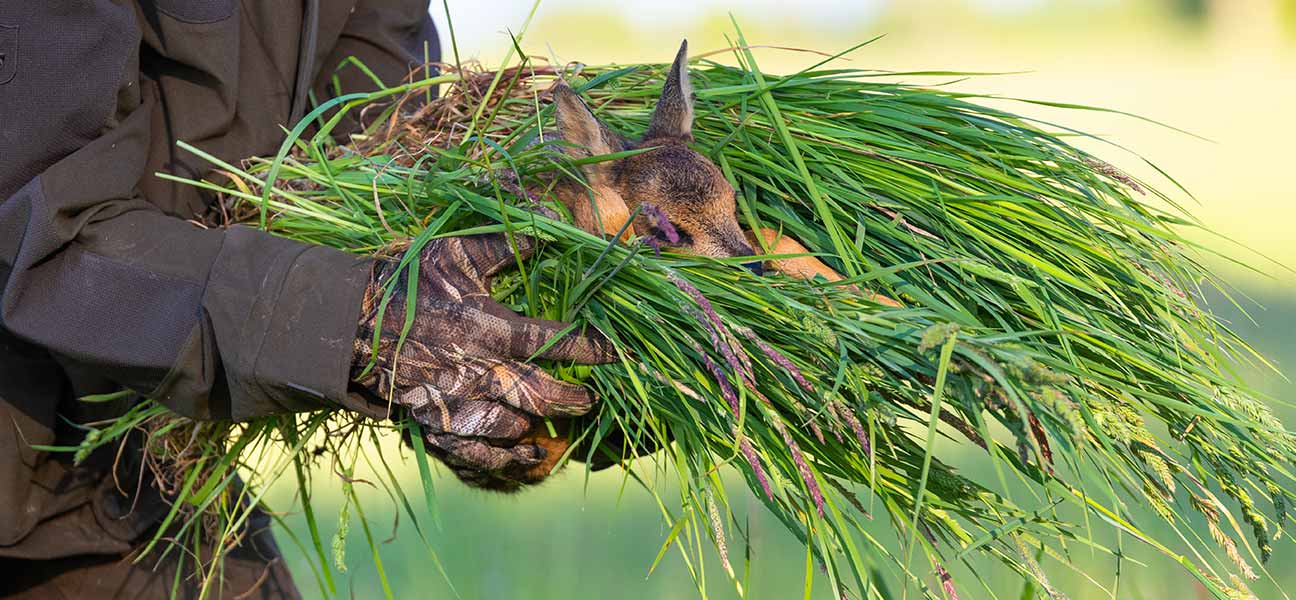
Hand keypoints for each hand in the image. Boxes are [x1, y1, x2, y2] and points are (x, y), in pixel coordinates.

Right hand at [352, 232, 614, 490]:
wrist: (345, 321)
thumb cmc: (406, 282)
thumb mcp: (456, 252)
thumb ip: (507, 244)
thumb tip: (554, 225)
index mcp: (490, 328)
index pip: (555, 343)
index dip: (590, 349)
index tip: (614, 352)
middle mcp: (479, 371)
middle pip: (542, 395)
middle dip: (574, 399)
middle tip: (592, 399)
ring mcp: (456, 402)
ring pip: (514, 427)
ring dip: (543, 426)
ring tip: (564, 421)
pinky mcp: (434, 423)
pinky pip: (475, 453)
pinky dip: (505, 460)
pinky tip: (526, 457)